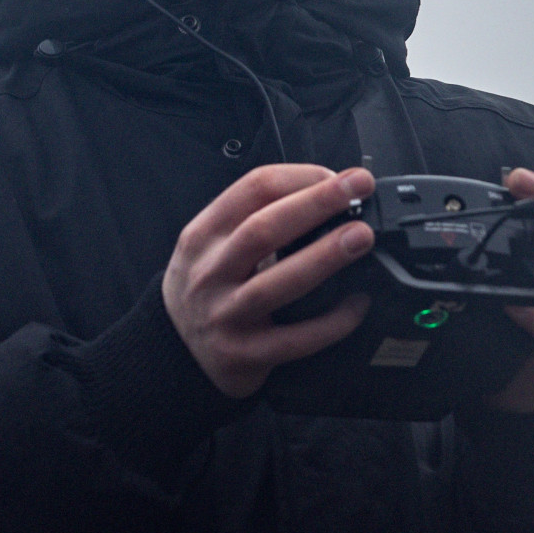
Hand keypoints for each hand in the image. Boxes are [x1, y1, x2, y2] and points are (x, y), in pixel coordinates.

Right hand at [165, 164, 376, 398]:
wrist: (173, 350)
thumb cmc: (207, 288)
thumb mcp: (210, 245)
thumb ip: (254, 221)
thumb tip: (328, 197)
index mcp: (204, 236)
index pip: (252, 190)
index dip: (301, 177)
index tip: (338, 177)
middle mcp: (210, 273)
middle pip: (263, 229)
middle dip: (317, 203)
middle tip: (358, 188)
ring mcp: (225, 316)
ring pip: (277, 283)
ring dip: (324, 256)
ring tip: (361, 237)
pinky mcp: (244, 355)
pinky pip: (296, 338)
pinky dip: (332, 320)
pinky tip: (357, 302)